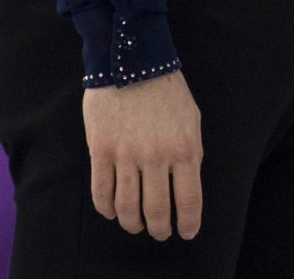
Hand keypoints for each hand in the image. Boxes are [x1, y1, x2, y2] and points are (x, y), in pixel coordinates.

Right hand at [82, 69, 202, 240]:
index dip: (188, 222)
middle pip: (157, 210)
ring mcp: (126, 155)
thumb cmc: (167, 90)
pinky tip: (113, 212)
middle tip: (160, 233)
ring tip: (137, 225)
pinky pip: (101, 193)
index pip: (189, 199)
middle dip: (159, 229)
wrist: (134, 61)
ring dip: (133, 223)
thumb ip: (190, 152)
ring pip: (127, 207)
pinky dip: (107, 210)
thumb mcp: (192, 118)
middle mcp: (156, 156)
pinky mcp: (101, 151)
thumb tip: (186, 185)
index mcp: (185, 147)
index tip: (186, 232)